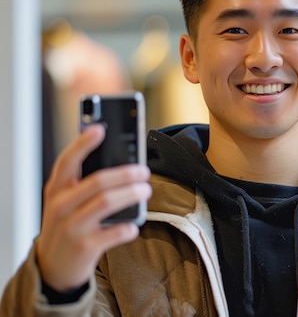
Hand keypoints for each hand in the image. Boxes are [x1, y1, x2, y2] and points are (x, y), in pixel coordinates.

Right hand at [36, 124, 151, 291]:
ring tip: (145, 190)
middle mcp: (60, 206)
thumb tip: (122, 162)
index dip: (83, 143)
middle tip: (144, 172)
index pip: (68, 161)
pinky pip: (114, 232)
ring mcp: (71, 227)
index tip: (100, 129)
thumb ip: (84, 183)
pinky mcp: (84, 247)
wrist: (52, 268)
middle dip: (126, 173)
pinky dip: (128, 227)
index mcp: (56, 190)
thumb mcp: (66, 202)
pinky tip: (134, 226)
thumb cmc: (66, 226)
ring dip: (131, 194)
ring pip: (106, 202)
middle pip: (97, 181)